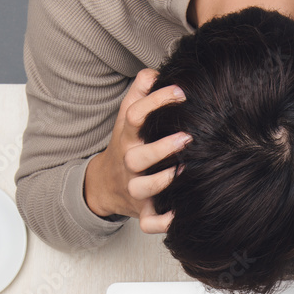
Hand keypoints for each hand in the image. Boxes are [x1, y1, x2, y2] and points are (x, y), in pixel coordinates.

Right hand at [84, 68, 190, 232]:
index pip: (135, 115)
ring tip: (184, 171)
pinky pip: (149, 223)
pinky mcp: (142, 211)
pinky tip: (180, 215)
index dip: (156, 102)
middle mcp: (129, 163)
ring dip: (162, 182)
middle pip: (137, 157)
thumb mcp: (127, 119)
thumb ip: (140, 93)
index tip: (181, 92)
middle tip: (187, 137)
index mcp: (128, 137)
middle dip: (161, 148)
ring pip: (143, 189)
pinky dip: (163, 223)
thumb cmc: (126, 146)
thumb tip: (155, 71)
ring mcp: (134, 188)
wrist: (105, 185)